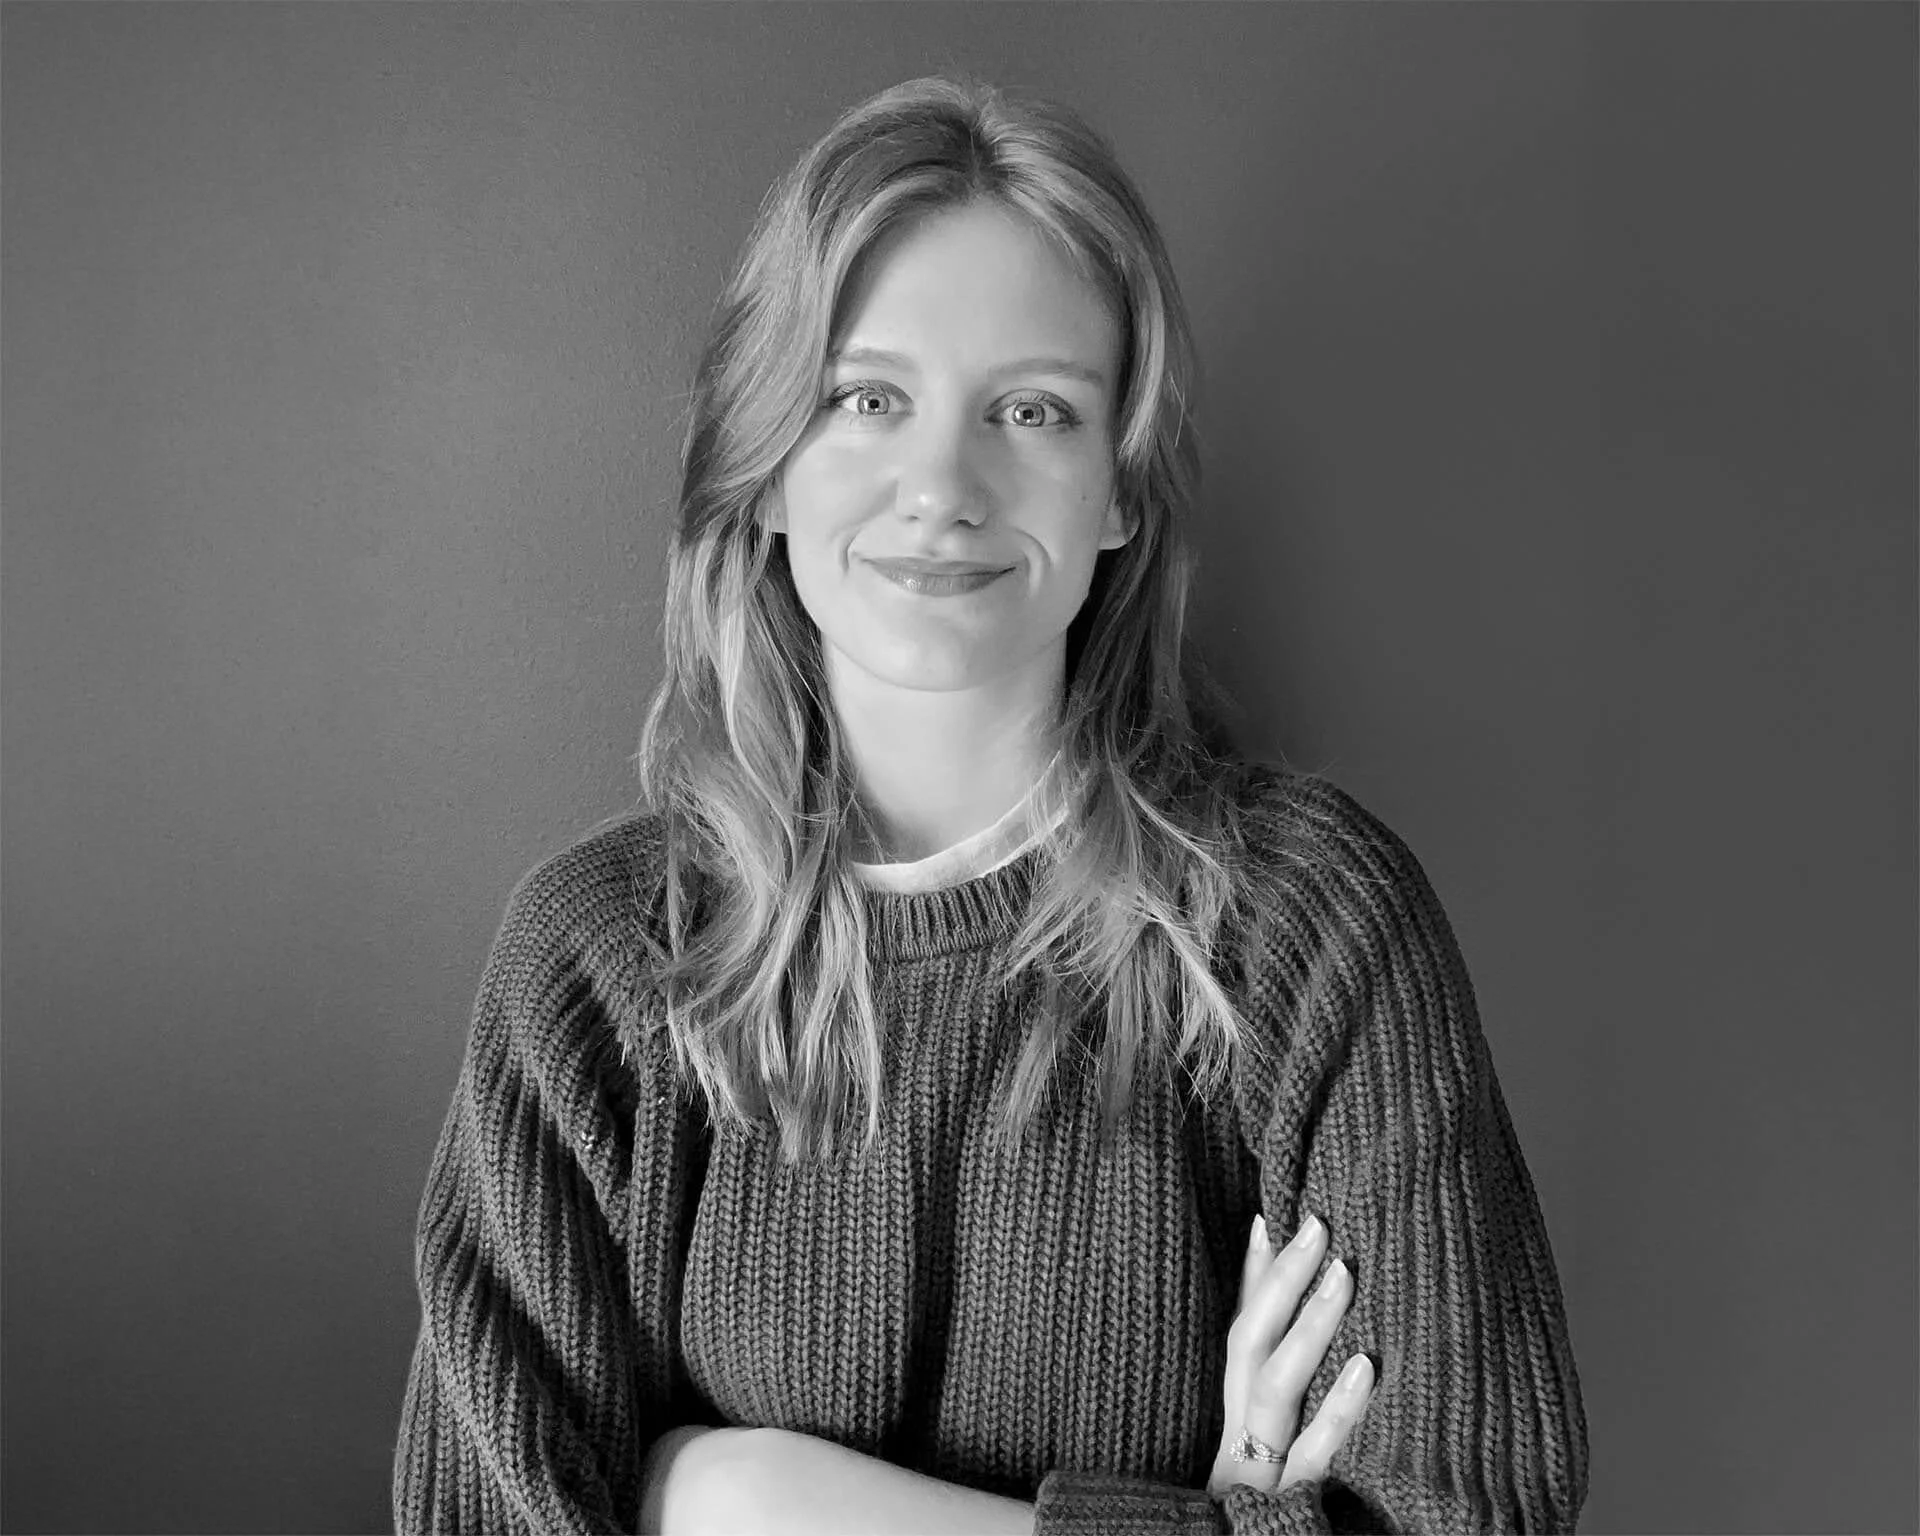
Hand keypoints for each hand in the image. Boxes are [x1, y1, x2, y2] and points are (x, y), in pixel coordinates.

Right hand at [1207, 1211, 1375, 1498]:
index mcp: (1230, 1432)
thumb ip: (1276, 1425)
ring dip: (1309, 1324)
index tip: (1268, 1217)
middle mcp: (1235, 1446)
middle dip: (1279, 1281)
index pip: (1237, 1339)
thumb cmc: (1255, 1535)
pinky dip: (1339, 1409)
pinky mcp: (1284, 1514)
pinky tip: (1369, 1366)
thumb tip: (1328, 1361)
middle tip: (1315, 1219)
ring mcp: (1256, 1478)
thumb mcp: (1262, 1476)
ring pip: (1273, 1388)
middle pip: (1248, 1348)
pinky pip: (1313, 1457)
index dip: (1251, 1279)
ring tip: (1343, 1267)